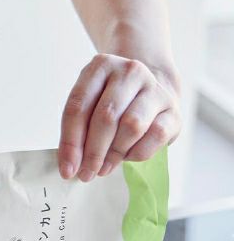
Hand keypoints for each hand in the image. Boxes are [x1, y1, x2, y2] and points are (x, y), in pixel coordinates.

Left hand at [58, 54, 180, 180]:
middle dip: (92, 152)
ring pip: (131, 126)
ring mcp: (155, 88)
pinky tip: (127, 156)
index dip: (70, 142)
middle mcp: (130, 71)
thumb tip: (70, 166)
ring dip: (114, 154)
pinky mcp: (172, 109)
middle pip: (106, 117)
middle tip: (86, 173)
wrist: (148, 95)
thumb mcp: (88, 108)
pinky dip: (136, 153)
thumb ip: (77, 133)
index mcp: (101, 66)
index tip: (66, 169)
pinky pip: (154, 136)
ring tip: (103, 167)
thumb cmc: (111, 105)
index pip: (78, 107)